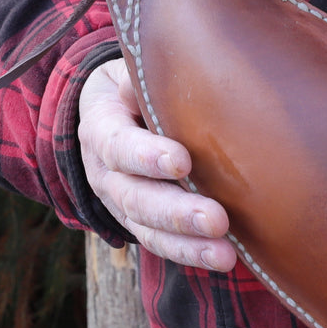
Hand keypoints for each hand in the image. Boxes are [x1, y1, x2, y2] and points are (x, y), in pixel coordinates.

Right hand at [78, 58, 234, 270]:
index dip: (145, 154)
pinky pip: (161, 244)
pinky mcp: (140, 222)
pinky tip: (225, 259)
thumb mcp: (135, 68)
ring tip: (225, 254)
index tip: (181, 160)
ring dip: (187, 244)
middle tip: (216, 218)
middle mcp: (104, 170)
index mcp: (101, 125)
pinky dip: (191, 255)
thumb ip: (149, 73)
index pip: (117, 143)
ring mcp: (121, 201)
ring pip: (147, 229)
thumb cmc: (139, 83)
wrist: (116, 111)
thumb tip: (163, 70)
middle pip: (134, 197)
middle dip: (176, 211)